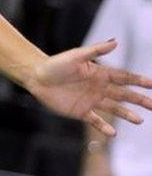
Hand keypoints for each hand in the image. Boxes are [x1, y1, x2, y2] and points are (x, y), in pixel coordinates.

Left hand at [26, 40, 151, 135]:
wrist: (36, 77)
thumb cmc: (55, 64)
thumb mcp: (76, 56)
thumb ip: (96, 50)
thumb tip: (115, 41)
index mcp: (99, 73)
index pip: (124, 78)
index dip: (139, 81)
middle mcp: (98, 87)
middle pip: (123, 94)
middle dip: (139, 99)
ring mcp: (90, 100)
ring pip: (114, 108)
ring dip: (127, 114)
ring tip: (140, 120)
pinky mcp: (80, 111)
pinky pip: (95, 121)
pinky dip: (104, 127)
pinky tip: (113, 133)